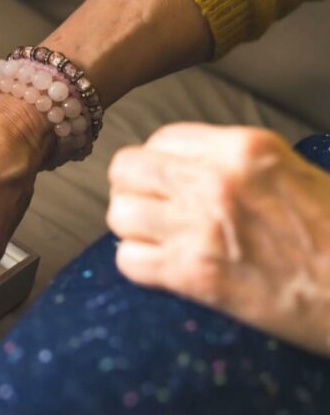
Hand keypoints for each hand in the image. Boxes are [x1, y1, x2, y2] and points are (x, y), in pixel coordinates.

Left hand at [108, 123, 329, 355]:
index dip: (160, 161)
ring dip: (133, 228)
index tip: (169, 180)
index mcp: (244, 148)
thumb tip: (191, 165)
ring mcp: (199, 228)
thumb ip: (239, 162)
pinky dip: (139, 266)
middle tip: (154, 207)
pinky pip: (127, 260)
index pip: (161, 139)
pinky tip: (164, 269)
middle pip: (126, 169)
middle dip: (134, 188)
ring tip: (158, 238)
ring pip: (119, 214)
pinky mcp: (193, 275)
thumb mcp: (296, 172)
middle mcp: (214, 181)